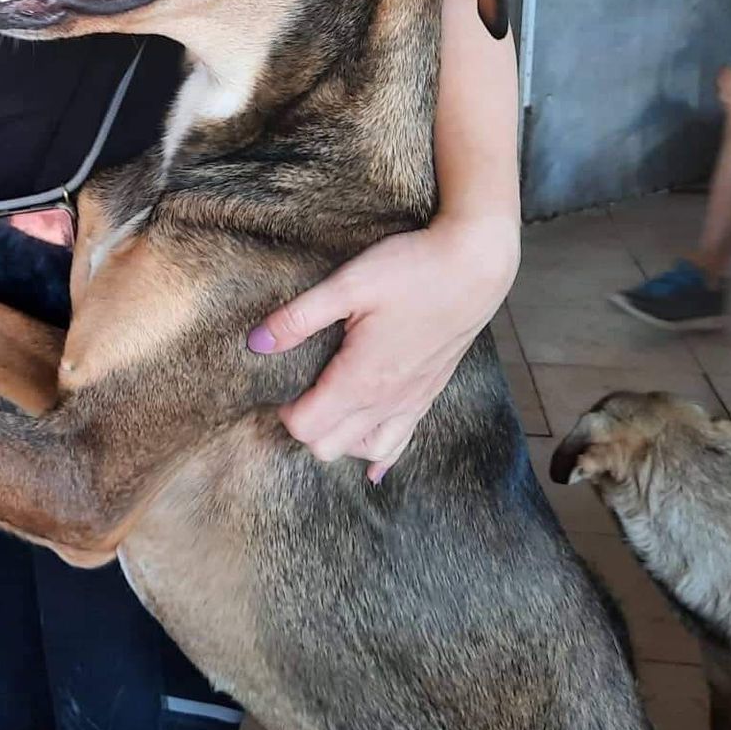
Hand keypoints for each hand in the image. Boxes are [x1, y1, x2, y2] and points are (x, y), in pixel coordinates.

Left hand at [247, 215, 518, 478]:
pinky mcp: (429, 394)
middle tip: (294, 391)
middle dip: (304, 427)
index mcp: (361, 380)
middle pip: (329, 446)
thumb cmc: (412, 270)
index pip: (307, 428)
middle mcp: (387, 402)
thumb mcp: (347, 285)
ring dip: (339, 439)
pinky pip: (401, 442)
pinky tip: (371, 461)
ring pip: (365, 451)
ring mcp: (412, 402)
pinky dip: (379, 453)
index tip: (277, 383)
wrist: (475, 268)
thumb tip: (256, 343)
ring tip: (325, 408)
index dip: (283, 411)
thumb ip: (298, 318)